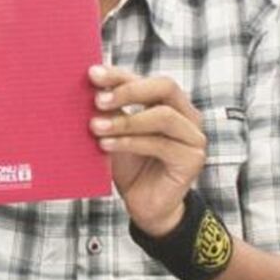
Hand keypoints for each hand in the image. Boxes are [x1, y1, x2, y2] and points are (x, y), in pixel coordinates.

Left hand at [88, 65, 206, 237]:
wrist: (143, 204)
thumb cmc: (128, 163)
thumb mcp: (115, 132)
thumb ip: (109, 109)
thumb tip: (86, 86)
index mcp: (168, 101)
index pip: (144, 78)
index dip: (119, 74)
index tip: (92, 75)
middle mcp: (186, 114)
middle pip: (165, 86)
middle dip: (129, 90)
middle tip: (98, 100)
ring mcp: (193, 137)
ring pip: (163, 115)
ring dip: (125, 120)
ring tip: (96, 127)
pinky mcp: (192, 159)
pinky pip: (160, 144)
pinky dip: (129, 142)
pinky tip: (106, 145)